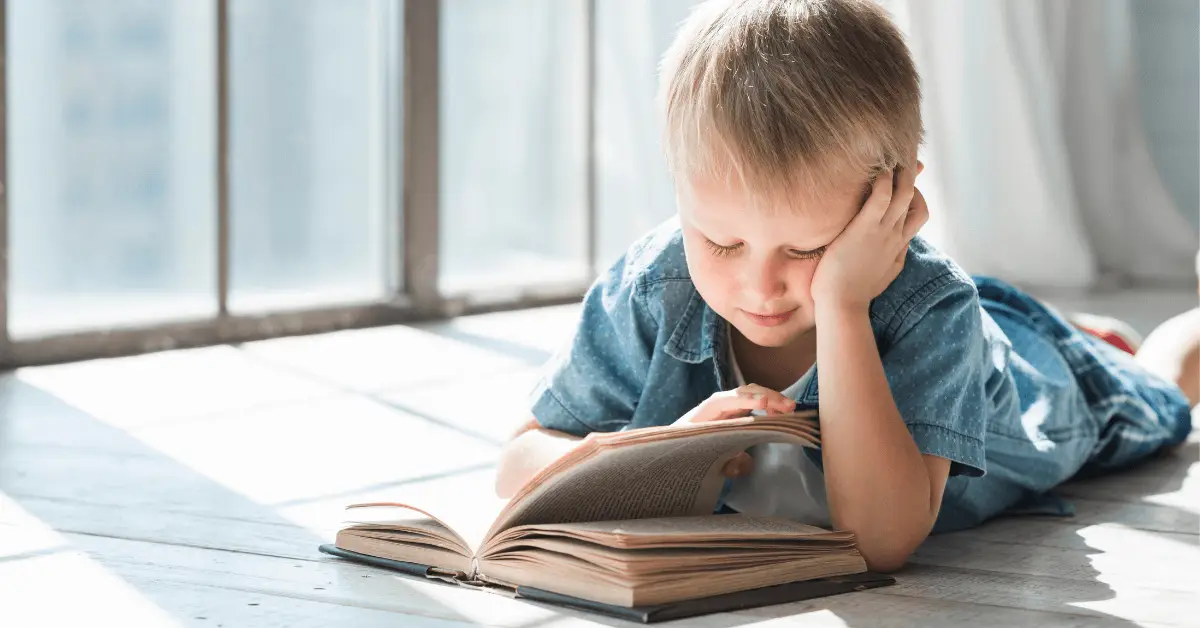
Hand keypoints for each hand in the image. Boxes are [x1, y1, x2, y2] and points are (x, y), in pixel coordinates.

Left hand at [674, 384, 795, 478]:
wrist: (681, 446)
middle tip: (789, 408)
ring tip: (790, 410)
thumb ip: (725, 463)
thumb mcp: (705, 460)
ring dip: (772, 399)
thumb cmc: (691, 451)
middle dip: (767, 397)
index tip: (764, 404)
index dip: (745, 400)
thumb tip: (742, 463)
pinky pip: (755, 402)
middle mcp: (717, 403)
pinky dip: (770, 405)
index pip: (725, 401)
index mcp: (705, 413)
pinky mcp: (736, 410)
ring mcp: (728, 405)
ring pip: (752, 394)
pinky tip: (780, 414)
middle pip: (744, 392)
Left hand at [810, 159, 928, 312]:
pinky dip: (883, 181)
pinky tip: (878, 170)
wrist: (842, 306)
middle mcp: (895, 237)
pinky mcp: (865, 229)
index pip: (919, 214)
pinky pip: (881, 198)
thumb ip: (893, 258)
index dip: (917, 195)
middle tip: (904, 159)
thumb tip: (900, 251)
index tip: (908, 183)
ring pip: (904, 194)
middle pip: (915, 200)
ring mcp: (883, 233)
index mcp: (898, 247)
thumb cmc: (854, 293)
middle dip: (911, 178)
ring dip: (901, 173)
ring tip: (893, 155)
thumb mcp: (884, 275)